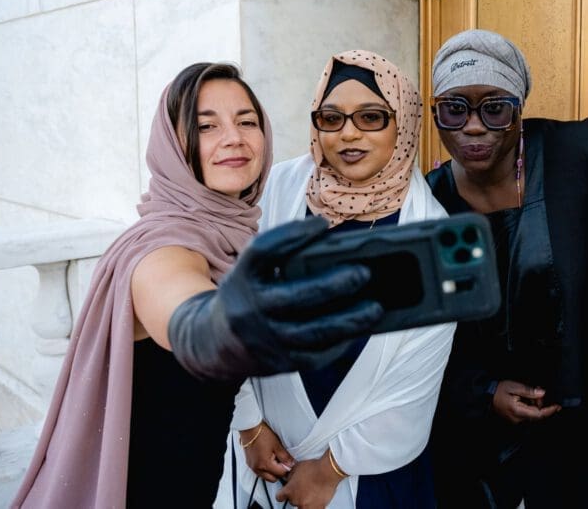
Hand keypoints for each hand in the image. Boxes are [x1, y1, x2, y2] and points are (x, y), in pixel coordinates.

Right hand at [168, 217, 383, 380]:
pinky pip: (315, 356)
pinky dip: (340, 343)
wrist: (211, 343)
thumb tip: (337, 249)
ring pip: (311, 333)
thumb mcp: (252, 272)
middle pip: (294, 296)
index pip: (263, 251)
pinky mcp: (277, 365)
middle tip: (364, 272)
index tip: (322, 224)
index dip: (291, 235)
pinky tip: (360, 330)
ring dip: (348, 320)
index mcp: (241, 278)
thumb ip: (283, 259)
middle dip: (333, 285)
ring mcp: (263, 340)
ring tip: (376, 307)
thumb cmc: (247, 295)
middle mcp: (249, 309)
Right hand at [241, 422, 294, 483]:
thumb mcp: (277, 445)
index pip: (280, 474)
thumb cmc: (262, 435)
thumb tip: (291, 464)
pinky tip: (268, 459)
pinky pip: (259, 472)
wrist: (250, 428)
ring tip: (275, 460)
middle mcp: (257, 469)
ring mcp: (252, 467)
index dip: (287, 469)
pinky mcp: (249, 464)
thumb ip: (285, 457)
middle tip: (283, 463)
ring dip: (272, 472)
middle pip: (272, 479)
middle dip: (279, 473)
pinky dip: (265, 469)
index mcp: (265, 464)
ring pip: (265, 477)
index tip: (289, 463)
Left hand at [275, 453, 342, 508]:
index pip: (279, 497)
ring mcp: (306, 505)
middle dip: (296, 495)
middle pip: (292, 501)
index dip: (282, 493)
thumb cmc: (314, 468)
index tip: (285, 492)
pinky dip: (315, 505)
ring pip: (302, 507)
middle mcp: (296, 500)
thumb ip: (291, 476)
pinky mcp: (318, 507)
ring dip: (304, 502)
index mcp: (289, 490)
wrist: (327, 471)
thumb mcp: (297, 467)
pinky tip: (316, 500)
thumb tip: (289, 478)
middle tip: (303, 488)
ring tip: (310, 494)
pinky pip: (314, 508)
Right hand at [491, 380, 561, 423]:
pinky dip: (530, 407)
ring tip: (530, 393)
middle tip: (537, 391)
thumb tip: (542, 393)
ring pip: (532, 414)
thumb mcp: (514, 387)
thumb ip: (529, 391)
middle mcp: (518, 419)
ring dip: (535, 404)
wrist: (486, 396)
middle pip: (536, 414)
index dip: (549, 411)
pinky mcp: (515, 419)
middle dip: (540, 403)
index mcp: (518, 411)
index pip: (538, 414)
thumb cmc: (499, 390)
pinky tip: (526, 398)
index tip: (557, 406)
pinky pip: (527, 414)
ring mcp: (516, 420)